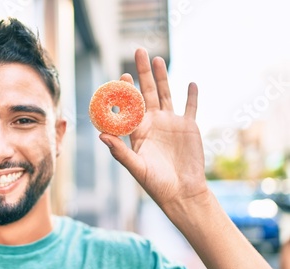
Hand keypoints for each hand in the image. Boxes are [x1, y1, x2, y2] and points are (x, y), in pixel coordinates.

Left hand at [100, 48, 207, 208]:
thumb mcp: (136, 167)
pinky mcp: (188, 127)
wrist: (181, 192)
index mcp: (137, 131)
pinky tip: (190, 83)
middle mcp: (152, 123)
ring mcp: (171, 123)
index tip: (120, 77)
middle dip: (142, 73)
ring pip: (166, 94)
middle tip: (138, 52)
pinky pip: (191, 107)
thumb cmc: (155, 183)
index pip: (129, 106)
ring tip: (157, 59)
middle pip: (147, 92)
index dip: (125, 91)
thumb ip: (119, 151)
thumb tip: (100, 135)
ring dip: (163, 77)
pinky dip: (191, 96)